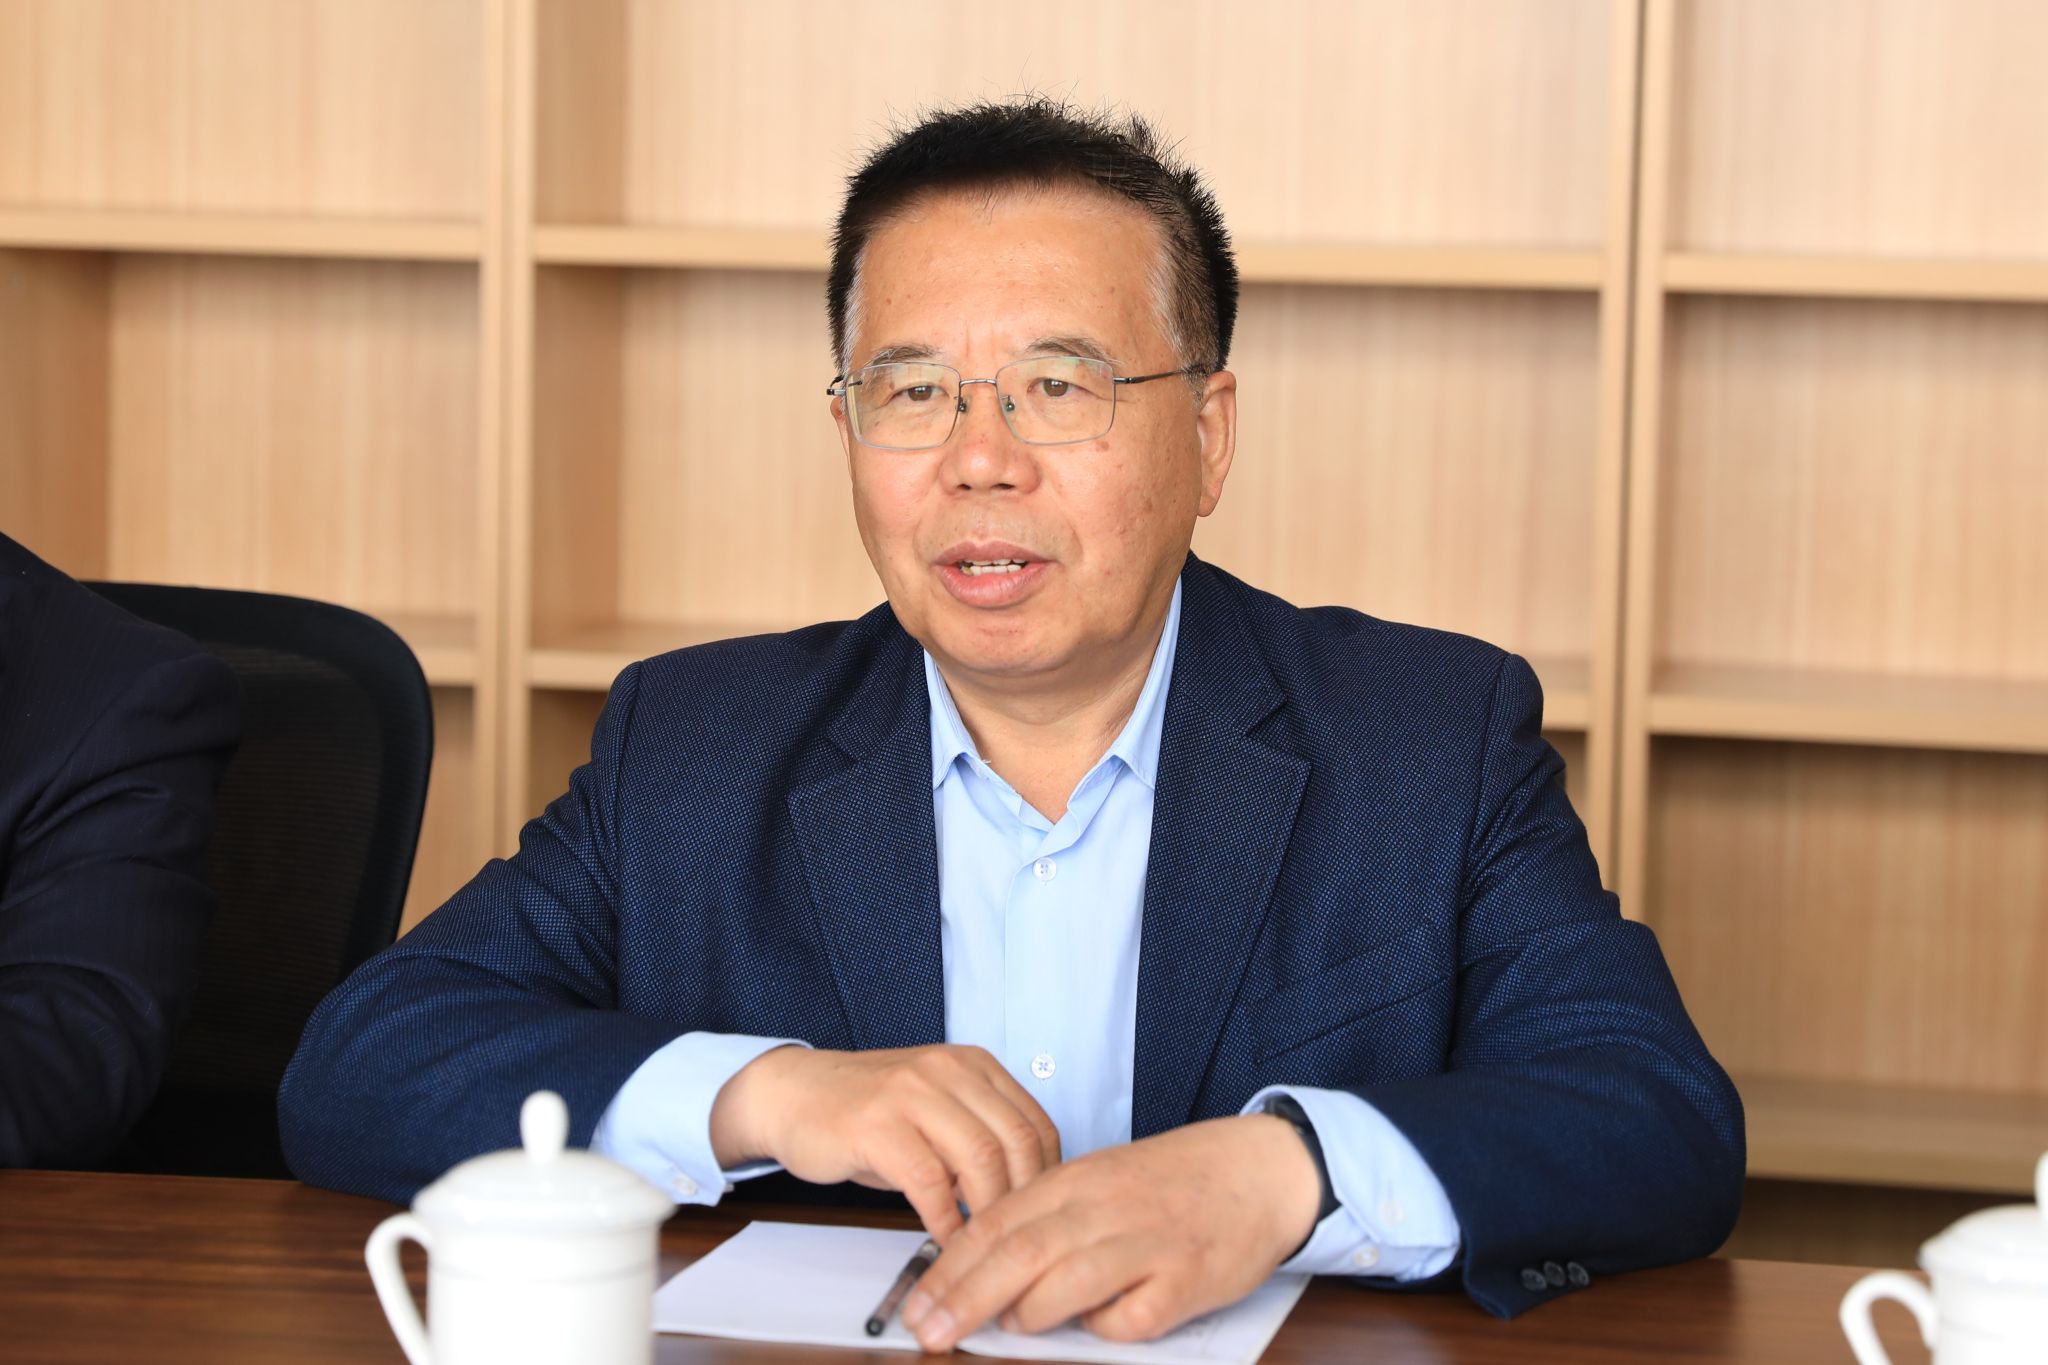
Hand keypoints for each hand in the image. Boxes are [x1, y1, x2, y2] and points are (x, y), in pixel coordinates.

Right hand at [708, 1044, 1061, 1243]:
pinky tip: (944, 1238)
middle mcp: (947, 1070)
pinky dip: (944, 1218)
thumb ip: (978, 1138)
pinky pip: (928, 1180)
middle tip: (1015, 1238)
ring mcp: (910, 1093)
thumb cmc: (868, 1113)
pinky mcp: (876, 1124)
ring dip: (986, 1211)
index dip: (1046, 1177)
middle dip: (1023, 1199)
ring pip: (979, 1157)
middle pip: (1015, 1141)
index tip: (1040, 1215)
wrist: (793, 1094)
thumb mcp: (935, 1112)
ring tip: (983, 1243)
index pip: (1035, 1123)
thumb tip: (1025, 1195)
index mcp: (972, 1065)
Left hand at [901, 1113, 1321, 1349]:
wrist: (1260, 1169)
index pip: (996, 1222)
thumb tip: (990, 1276)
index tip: (916, 1305)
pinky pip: (1133, 1317)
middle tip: (927, 1333)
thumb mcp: (1101, 1181)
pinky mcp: (1187, 1279)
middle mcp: (1106, 1206)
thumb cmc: (1173, 1181)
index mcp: (1078, 1179)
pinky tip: (1101, 1325)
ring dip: (1029, 1313)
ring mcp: (1147, 1243)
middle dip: (965, 1298)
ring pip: (1068, 1281)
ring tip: (1007, 1328)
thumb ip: (1049, 1219)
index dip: (949, 1268)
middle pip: (1020, 1253)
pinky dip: (1107, 1328)